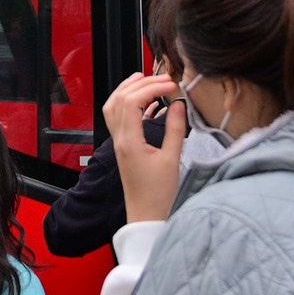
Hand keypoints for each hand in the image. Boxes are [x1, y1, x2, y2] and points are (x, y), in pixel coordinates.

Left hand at [103, 69, 184, 223]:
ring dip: (129, 90)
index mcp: (129, 141)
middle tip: (163, 78)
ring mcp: (120, 143)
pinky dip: (131, 104)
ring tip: (147, 80)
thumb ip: (174, 129)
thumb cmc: (158, 194)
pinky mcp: (125, 148)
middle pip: (120, 99)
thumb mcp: (171, 160)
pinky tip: (149, 103)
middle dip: (140, 83)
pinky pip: (121, 118)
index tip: (171, 84)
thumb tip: (178, 104)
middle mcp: (120, 139)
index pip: (132, 100)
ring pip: (114, 107)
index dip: (151, 87)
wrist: (146, 216)